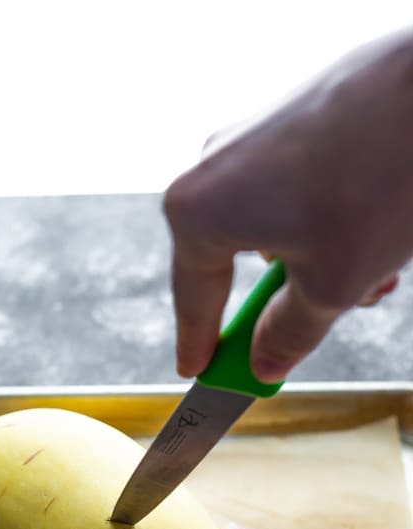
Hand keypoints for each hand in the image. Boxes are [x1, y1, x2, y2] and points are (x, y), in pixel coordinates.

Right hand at [164, 28, 412, 381]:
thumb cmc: (375, 179)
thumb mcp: (330, 286)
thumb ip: (287, 335)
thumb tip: (265, 361)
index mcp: (199, 211)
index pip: (191, 298)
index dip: (198, 343)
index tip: (197, 370)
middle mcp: (212, 167)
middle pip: (235, 261)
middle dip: (282, 301)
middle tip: (302, 334)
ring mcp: (250, 137)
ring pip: (273, 227)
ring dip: (316, 262)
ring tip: (370, 277)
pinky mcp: (288, 119)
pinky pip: (291, 191)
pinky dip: (324, 224)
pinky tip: (371, 235)